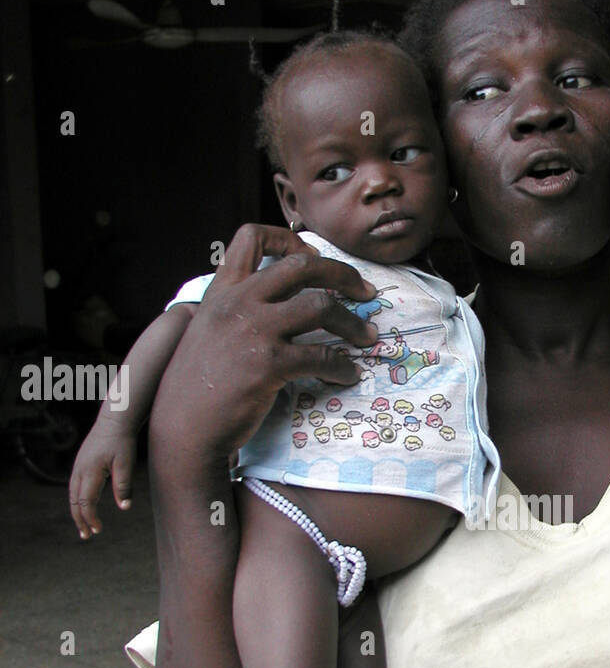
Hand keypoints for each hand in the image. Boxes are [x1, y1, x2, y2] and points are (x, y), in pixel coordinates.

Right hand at [69, 418, 137, 538]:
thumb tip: (124, 507)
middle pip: (75, 502)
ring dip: (77, 512)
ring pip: (72, 495)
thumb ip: (124, 485)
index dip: (90, 518)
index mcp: (90, 472)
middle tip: (87, 536)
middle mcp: (79, 470)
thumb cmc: (122, 441)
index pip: (86, 502)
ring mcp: (77, 467)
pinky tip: (84, 508)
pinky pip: (74, 487)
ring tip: (84, 527)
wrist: (114, 421)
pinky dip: (77, 501)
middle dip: (80, 520)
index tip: (97, 530)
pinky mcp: (80, 464)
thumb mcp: (126, 463)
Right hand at [150, 225, 378, 462]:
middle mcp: (238, 302)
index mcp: (221, 291)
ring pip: (320, 306)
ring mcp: (254, 331)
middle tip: (365, 292)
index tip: (314, 255)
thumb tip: (275, 306)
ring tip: (368, 337)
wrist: (183, 429)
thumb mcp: (206, 333)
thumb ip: (234, 312)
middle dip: (343, 275)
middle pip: (302, 266)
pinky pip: (321, 356)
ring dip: (353, 323)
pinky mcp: (269, 364)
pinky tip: (348, 375)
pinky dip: (342, 366)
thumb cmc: (196, 388)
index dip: (288, 238)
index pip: (250, 238)